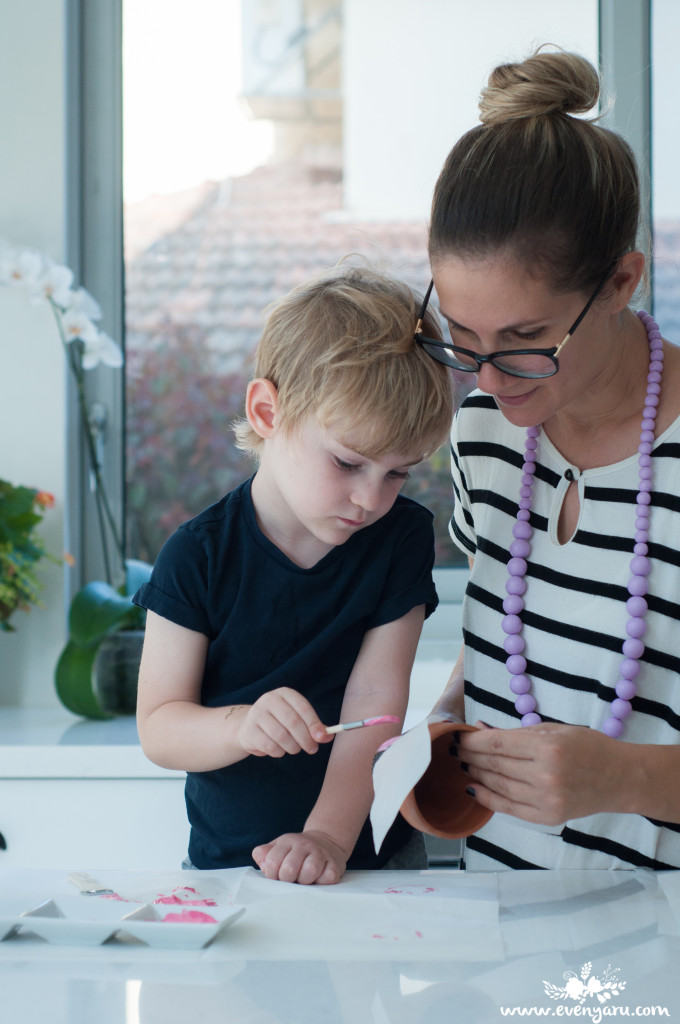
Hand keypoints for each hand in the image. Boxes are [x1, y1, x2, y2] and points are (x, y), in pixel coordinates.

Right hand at [236, 688, 331, 757]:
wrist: (249, 727)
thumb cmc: (280, 722)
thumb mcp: (298, 719)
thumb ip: (314, 727)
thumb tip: (328, 737)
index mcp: (284, 693)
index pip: (303, 707)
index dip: (314, 723)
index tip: (322, 738)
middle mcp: (269, 699)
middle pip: (292, 722)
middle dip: (305, 739)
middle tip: (312, 749)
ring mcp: (256, 714)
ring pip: (281, 736)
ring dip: (292, 747)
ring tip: (294, 748)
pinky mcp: (249, 730)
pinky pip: (270, 746)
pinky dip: (279, 752)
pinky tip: (279, 749)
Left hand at [252, 830, 347, 884]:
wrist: (326, 841)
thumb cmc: (296, 851)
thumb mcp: (278, 847)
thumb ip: (264, 855)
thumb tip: (263, 866)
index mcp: (287, 841)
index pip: (272, 861)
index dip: (271, 875)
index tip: (276, 877)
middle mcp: (304, 845)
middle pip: (289, 868)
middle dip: (287, 880)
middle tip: (291, 880)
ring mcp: (321, 853)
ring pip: (310, 871)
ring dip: (305, 881)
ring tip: (305, 879)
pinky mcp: (335, 864)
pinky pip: (328, 877)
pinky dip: (322, 882)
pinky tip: (319, 878)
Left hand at [456, 722, 634, 824]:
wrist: (620, 778)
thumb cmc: (588, 747)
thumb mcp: (553, 730)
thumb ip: (516, 733)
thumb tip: (481, 730)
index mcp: (548, 749)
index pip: (497, 744)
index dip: (473, 741)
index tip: (459, 737)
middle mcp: (545, 776)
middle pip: (495, 765)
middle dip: (471, 757)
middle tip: (456, 750)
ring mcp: (547, 800)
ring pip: (498, 786)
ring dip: (476, 775)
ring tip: (464, 766)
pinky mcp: (548, 817)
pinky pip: (509, 807)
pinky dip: (488, 797)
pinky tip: (474, 788)